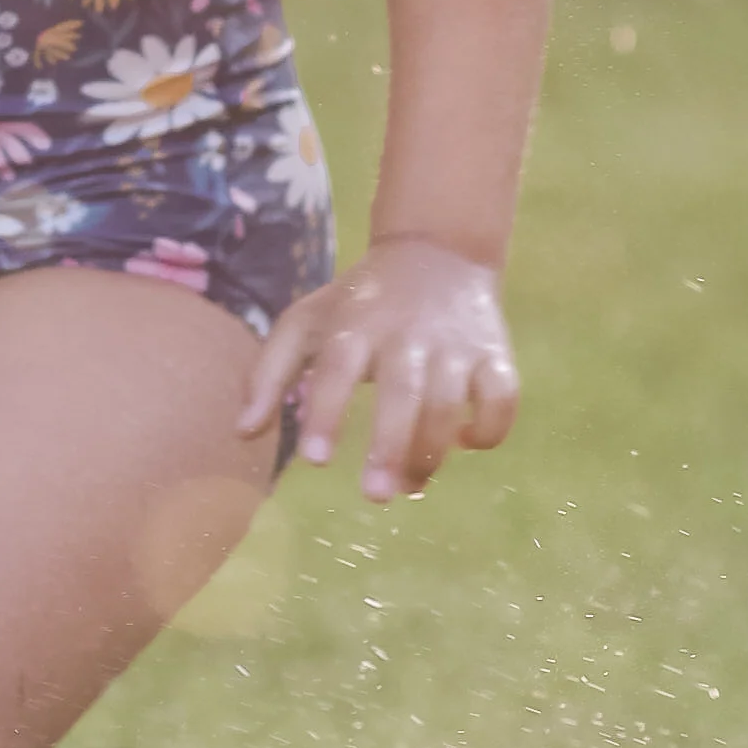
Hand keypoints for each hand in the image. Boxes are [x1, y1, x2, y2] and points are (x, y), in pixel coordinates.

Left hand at [237, 236, 517, 501]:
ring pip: (452, 402)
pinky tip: (467, 442)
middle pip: (403, 392)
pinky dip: (491, 428)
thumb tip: (243, 432)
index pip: (338, 369)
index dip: (327, 413)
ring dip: (434, 450)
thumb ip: (269, 374)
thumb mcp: (307, 322)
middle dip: (391, 446)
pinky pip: (504, 396)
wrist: (437, 250)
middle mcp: (407, 334)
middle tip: (375, 496)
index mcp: (356, 325)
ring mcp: (455, 344)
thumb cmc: (358, 303)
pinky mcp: (494, 354)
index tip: (315, 461)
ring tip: (410, 486)